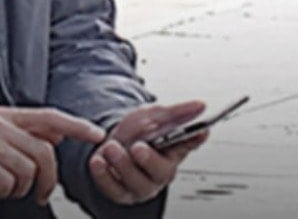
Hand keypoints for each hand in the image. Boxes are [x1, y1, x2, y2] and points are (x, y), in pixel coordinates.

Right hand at [0, 106, 105, 204]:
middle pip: (44, 153)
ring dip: (19, 187)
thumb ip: (24, 134)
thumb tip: (57, 134)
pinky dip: (1, 191)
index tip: (96, 135)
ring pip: (27, 171)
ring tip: (1, 184)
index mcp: (4, 116)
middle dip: (47, 180)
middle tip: (39, 194)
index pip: (49, 116)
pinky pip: (7, 183)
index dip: (75, 125)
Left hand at [88, 100, 206, 204]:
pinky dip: (103, 176)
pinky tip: (97, 161)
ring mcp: (140, 186)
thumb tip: (200, 105)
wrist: (109, 144)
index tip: (199, 130)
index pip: (188, 145)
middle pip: (161, 172)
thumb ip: (173, 113)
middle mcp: (159, 173)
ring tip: (111, 148)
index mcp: (172, 152)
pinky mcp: (120, 192)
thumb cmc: (136, 134)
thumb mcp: (151, 116)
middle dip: (149, 160)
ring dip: (122, 165)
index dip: (194, 139)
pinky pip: (113, 189)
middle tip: (137, 147)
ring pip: (137, 183)